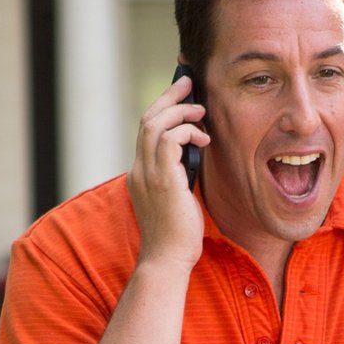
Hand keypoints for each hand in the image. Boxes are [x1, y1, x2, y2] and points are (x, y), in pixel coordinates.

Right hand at [126, 70, 209, 271]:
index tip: (179, 94)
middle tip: (189, 83)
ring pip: (155, 124)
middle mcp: (139, 170)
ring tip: (200, 110)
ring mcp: (147, 174)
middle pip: (147, 119)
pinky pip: (169, 140)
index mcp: (140, 173)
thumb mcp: (177, 198)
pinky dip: (187, 132)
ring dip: (180, 111)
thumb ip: (178, 174)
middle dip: (169, 97)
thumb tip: (193, 153)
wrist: (167, 260)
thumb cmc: (177, 236)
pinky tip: (203, 138)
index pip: (147, 131)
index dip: (162, 108)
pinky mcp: (162, 181)